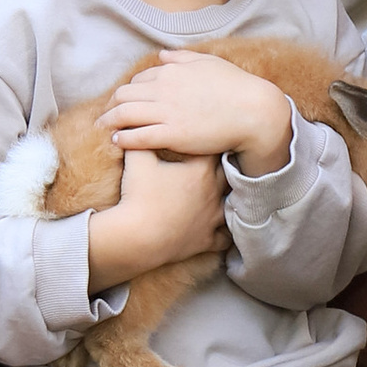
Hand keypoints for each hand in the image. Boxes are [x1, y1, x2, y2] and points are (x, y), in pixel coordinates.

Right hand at [87, 146, 227, 287]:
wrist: (137, 236)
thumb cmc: (138, 196)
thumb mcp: (138, 160)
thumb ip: (140, 139)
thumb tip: (134, 126)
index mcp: (201, 170)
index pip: (214, 149)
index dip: (211, 143)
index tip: (210, 139)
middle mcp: (213, 192)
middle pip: (228, 173)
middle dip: (223, 166)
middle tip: (220, 160)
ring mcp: (213, 218)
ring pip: (232, 204)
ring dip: (230, 197)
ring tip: (228, 192)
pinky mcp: (207, 240)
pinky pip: (225, 237)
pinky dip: (226, 231)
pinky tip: (225, 227)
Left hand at [105, 53, 294, 173]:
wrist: (254, 110)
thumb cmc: (235, 86)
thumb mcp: (209, 63)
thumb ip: (183, 58)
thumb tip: (163, 56)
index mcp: (172, 71)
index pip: (138, 80)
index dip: (128, 91)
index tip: (124, 101)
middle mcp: (164, 89)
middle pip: (124, 95)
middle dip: (111, 105)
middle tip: (104, 115)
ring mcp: (167, 112)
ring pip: (125, 114)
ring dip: (109, 120)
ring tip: (103, 128)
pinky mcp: (172, 134)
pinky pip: (138, 136)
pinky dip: (123, 137)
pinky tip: (117, 141)